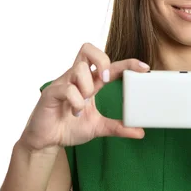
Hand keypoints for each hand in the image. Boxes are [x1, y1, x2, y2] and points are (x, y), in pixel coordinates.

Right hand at [19, 43, 149, 152]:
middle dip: (102, 60)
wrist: (46, 140)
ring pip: (78, 68)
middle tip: (106, 79)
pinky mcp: (51, 93)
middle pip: (88, 49)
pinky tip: (75, 112)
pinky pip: (66, 88)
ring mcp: (62, 83)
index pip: (109, 64)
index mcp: (89, 82)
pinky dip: (76, 101)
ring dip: (87, 86)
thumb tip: (140, 131)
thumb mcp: (98, 127)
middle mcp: (76, 78)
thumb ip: (118, 127)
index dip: (127, 63)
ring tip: (85, 103)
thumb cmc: (69, 127)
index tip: (144, 68)